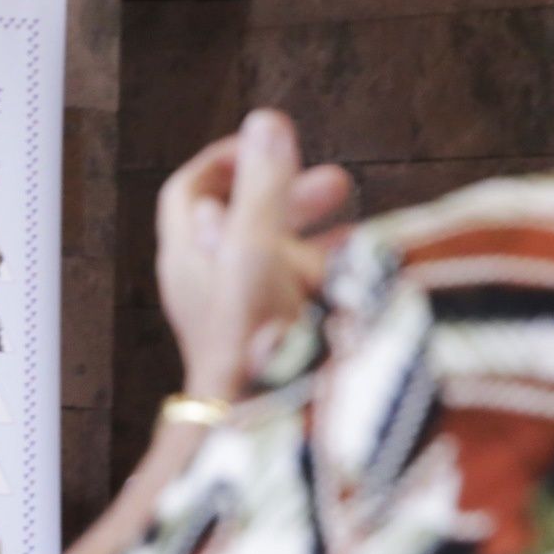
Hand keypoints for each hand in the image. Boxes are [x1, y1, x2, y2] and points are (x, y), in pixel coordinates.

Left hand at [156, 109, 351, 401]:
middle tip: (337, 183)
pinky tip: (363, 280)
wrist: (258, 430)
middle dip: (289, 196)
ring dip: (314, 239)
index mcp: (190, 255)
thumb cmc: (252, 340)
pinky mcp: (264, 347)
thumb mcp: (258, 248)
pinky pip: (292, 300)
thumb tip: (265, 122)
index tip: (267, 145)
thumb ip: (264, 185)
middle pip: (240, 222)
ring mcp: (234, 318)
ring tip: (361, 231)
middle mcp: (206, 286)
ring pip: (272, 263)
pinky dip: (324, 280)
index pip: (190, 190)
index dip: (226, 160)